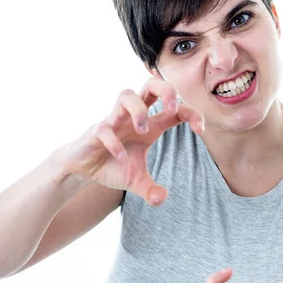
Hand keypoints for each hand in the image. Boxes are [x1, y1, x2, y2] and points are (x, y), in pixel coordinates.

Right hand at [56, 76, 203, 205]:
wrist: (81, 168)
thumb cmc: (113, 166)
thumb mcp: (136, 182)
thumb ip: (151, 190)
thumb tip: (162, 198)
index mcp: (150, 124)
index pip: (175, 108)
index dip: (191, 113)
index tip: (200, 129)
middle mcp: (133, 117)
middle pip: (151, 84)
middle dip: (165, 90)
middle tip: (172, 110)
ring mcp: (114, 121)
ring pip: (126, 95)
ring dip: (138, 110)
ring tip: (144, 130)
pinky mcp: (95, 131)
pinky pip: (104, 128)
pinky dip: (113, 141)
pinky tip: (121, 156)